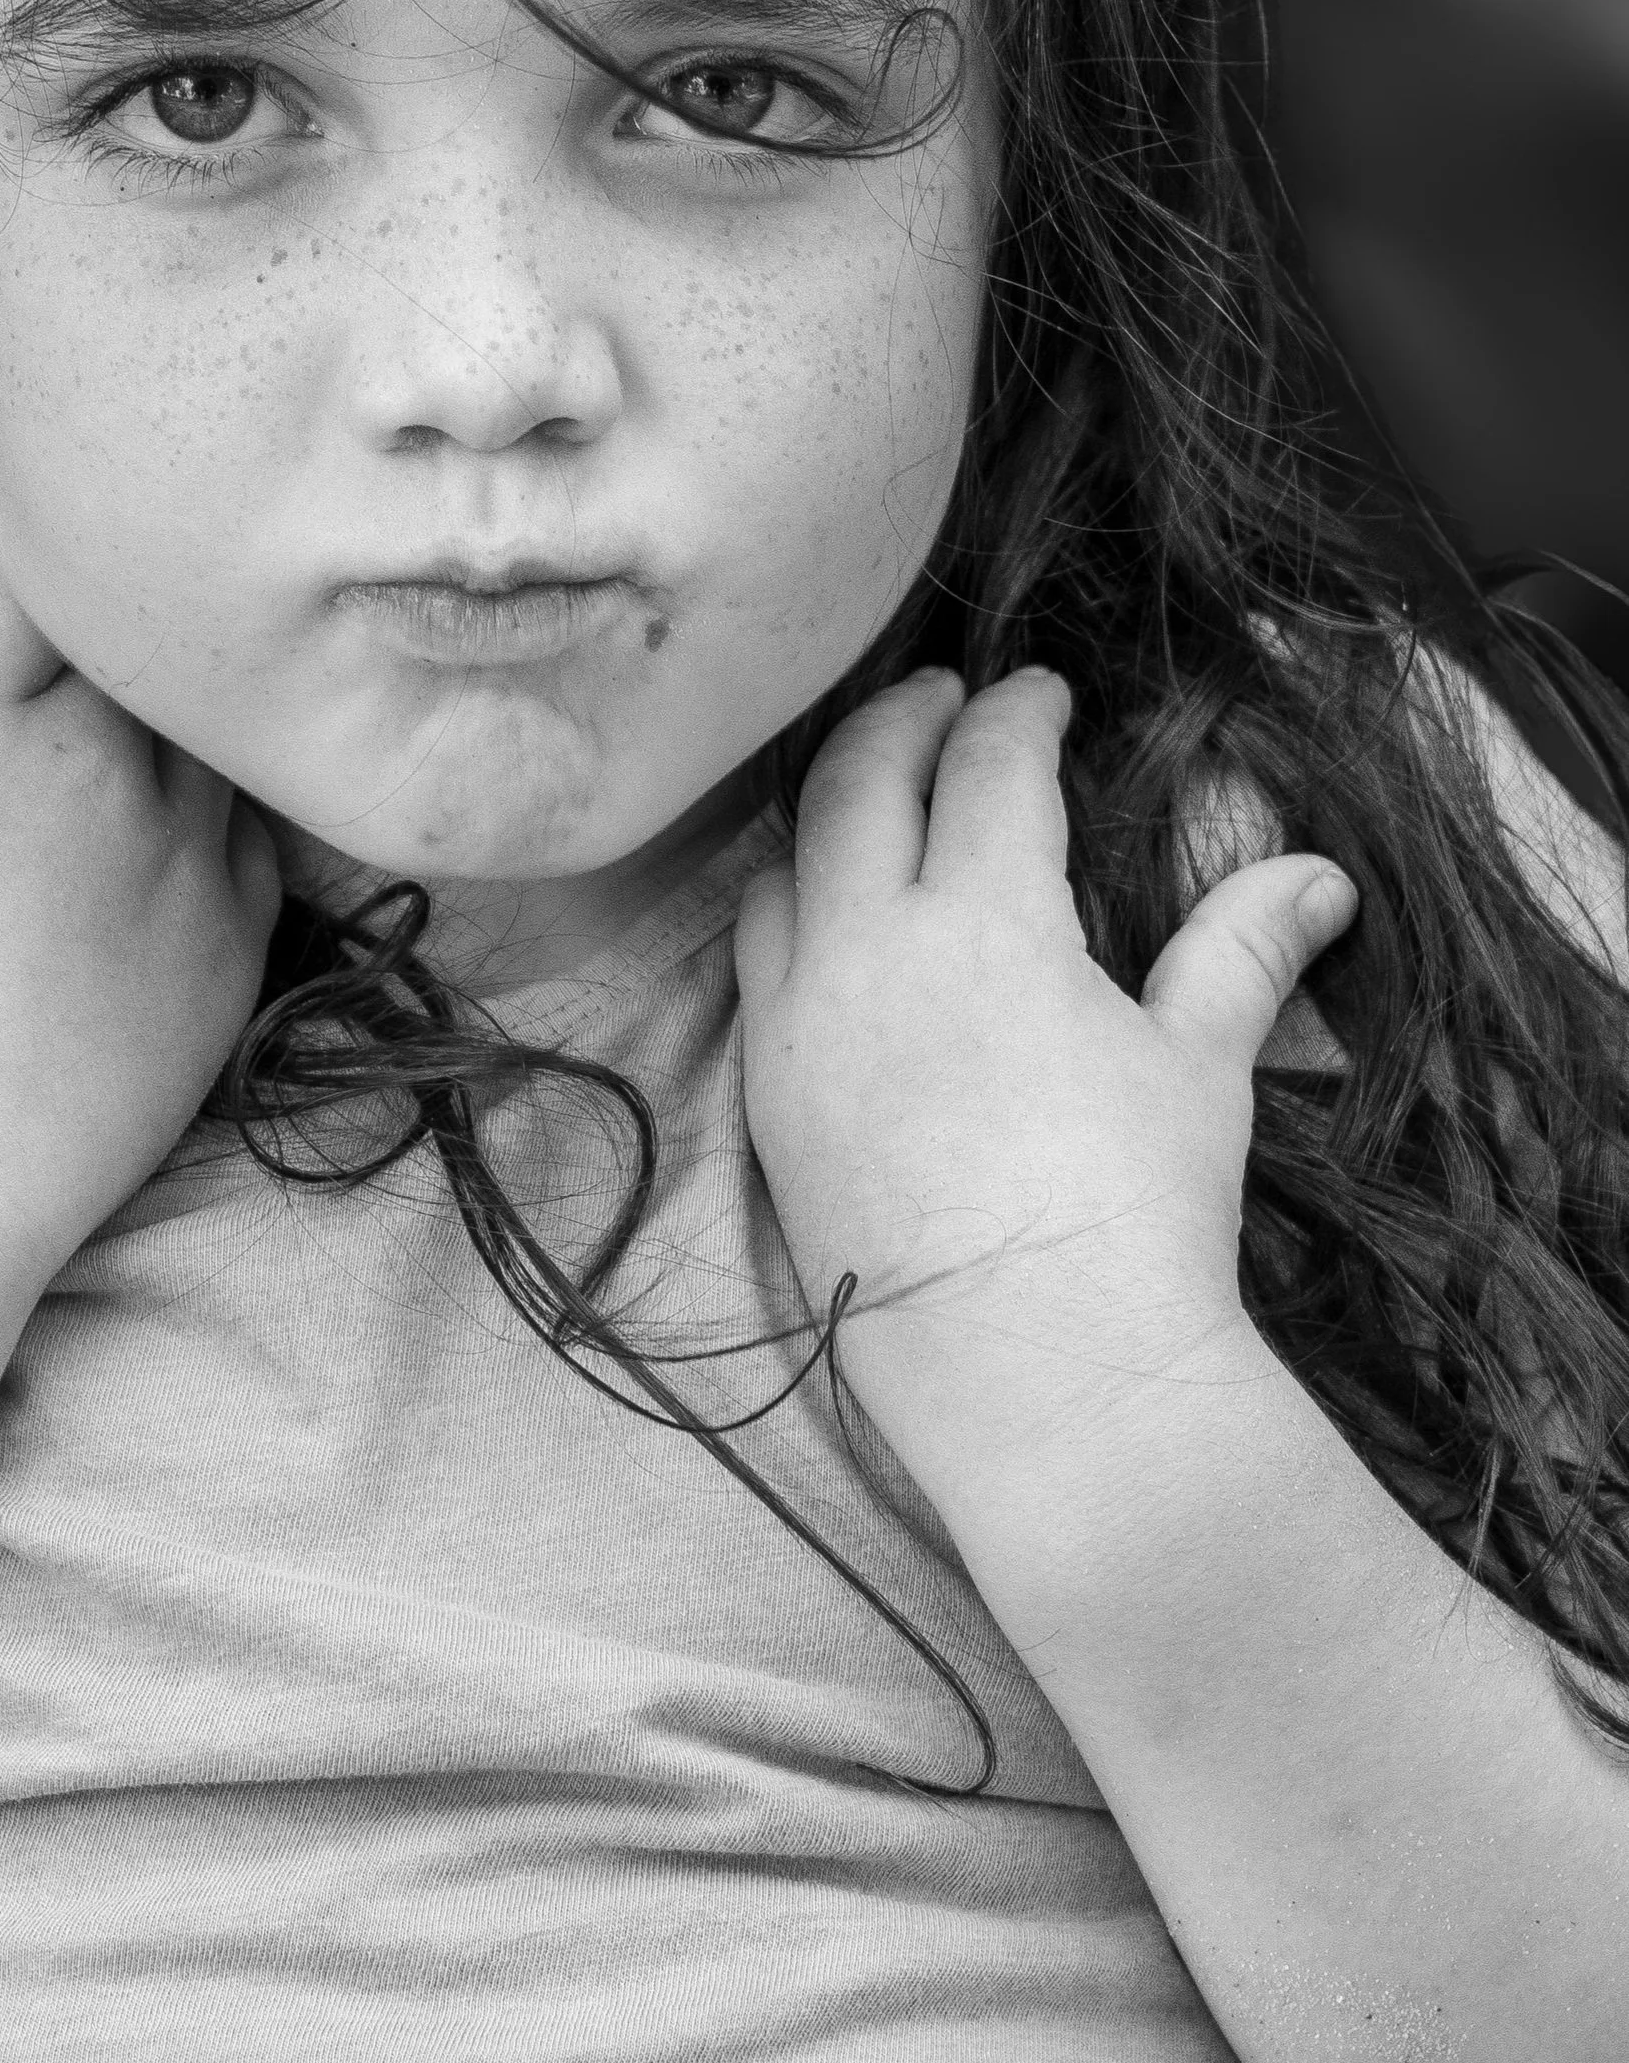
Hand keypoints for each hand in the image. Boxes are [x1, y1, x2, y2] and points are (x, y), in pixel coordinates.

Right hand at [0, 528, 281, 1290]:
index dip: (17, 541)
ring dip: (167, 725)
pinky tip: (177, 845)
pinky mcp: (234, 935)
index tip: (9, 556)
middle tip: (75, 654)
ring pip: (204, 727)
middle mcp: (86, 757)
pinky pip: (255, 833)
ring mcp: (177, 846)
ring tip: (129, 752)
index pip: (18, 562)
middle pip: (129, 634)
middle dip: (99, 634)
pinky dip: (220, 823)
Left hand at [733, 666, 1354, 1517]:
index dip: (1017, 713)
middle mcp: (868, 950)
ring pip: (785, 867)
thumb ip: (1241, 950)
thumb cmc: (1138, 1216)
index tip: (1040, 691)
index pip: (989, 767)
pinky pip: (753, 964)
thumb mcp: (1199, 1067)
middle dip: (903, 721)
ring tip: (874, 794)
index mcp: (983, 920)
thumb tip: (1320, 875)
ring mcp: (798, 1025)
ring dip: (830, 811)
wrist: (1044, 1381)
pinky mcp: (764, 1099)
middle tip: (943, 697)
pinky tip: (823, 919)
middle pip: (860, 783)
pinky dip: (787, 909)